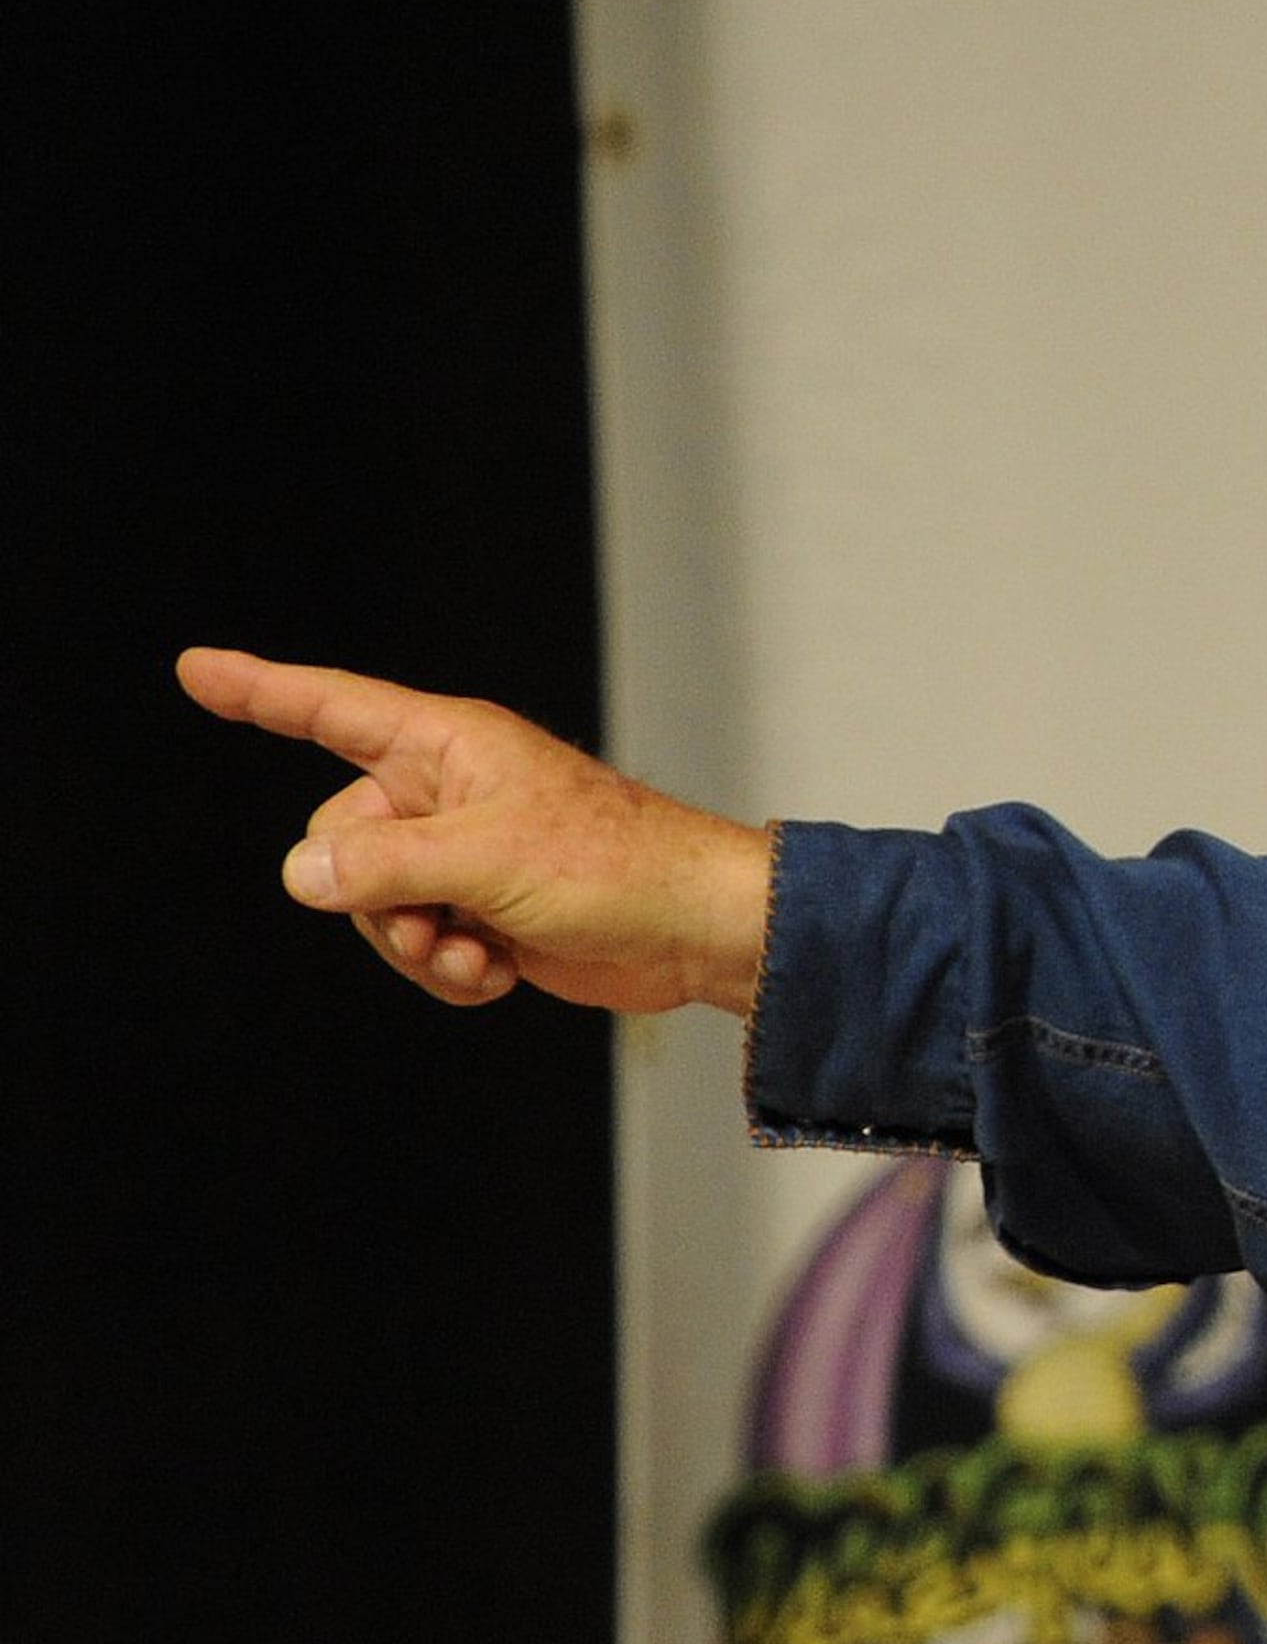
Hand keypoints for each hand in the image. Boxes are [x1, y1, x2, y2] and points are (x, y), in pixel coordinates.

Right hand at [179, 648, 772, 1015]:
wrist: (695, 932)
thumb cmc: (615, 868)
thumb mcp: (487, 860)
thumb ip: (385, 863)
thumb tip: (304, 871)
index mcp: (448, 746)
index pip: (330, 709)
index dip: (259, 691)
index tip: (194, 670)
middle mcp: (449, 792)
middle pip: (340, 838)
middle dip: (371, 899)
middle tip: (435, 926)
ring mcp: (467, 854)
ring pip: (375, 902)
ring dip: (412, 945)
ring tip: (472, 955)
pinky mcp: (488, 910)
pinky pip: (421, 941)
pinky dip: (447, 967)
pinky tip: (495, 973)